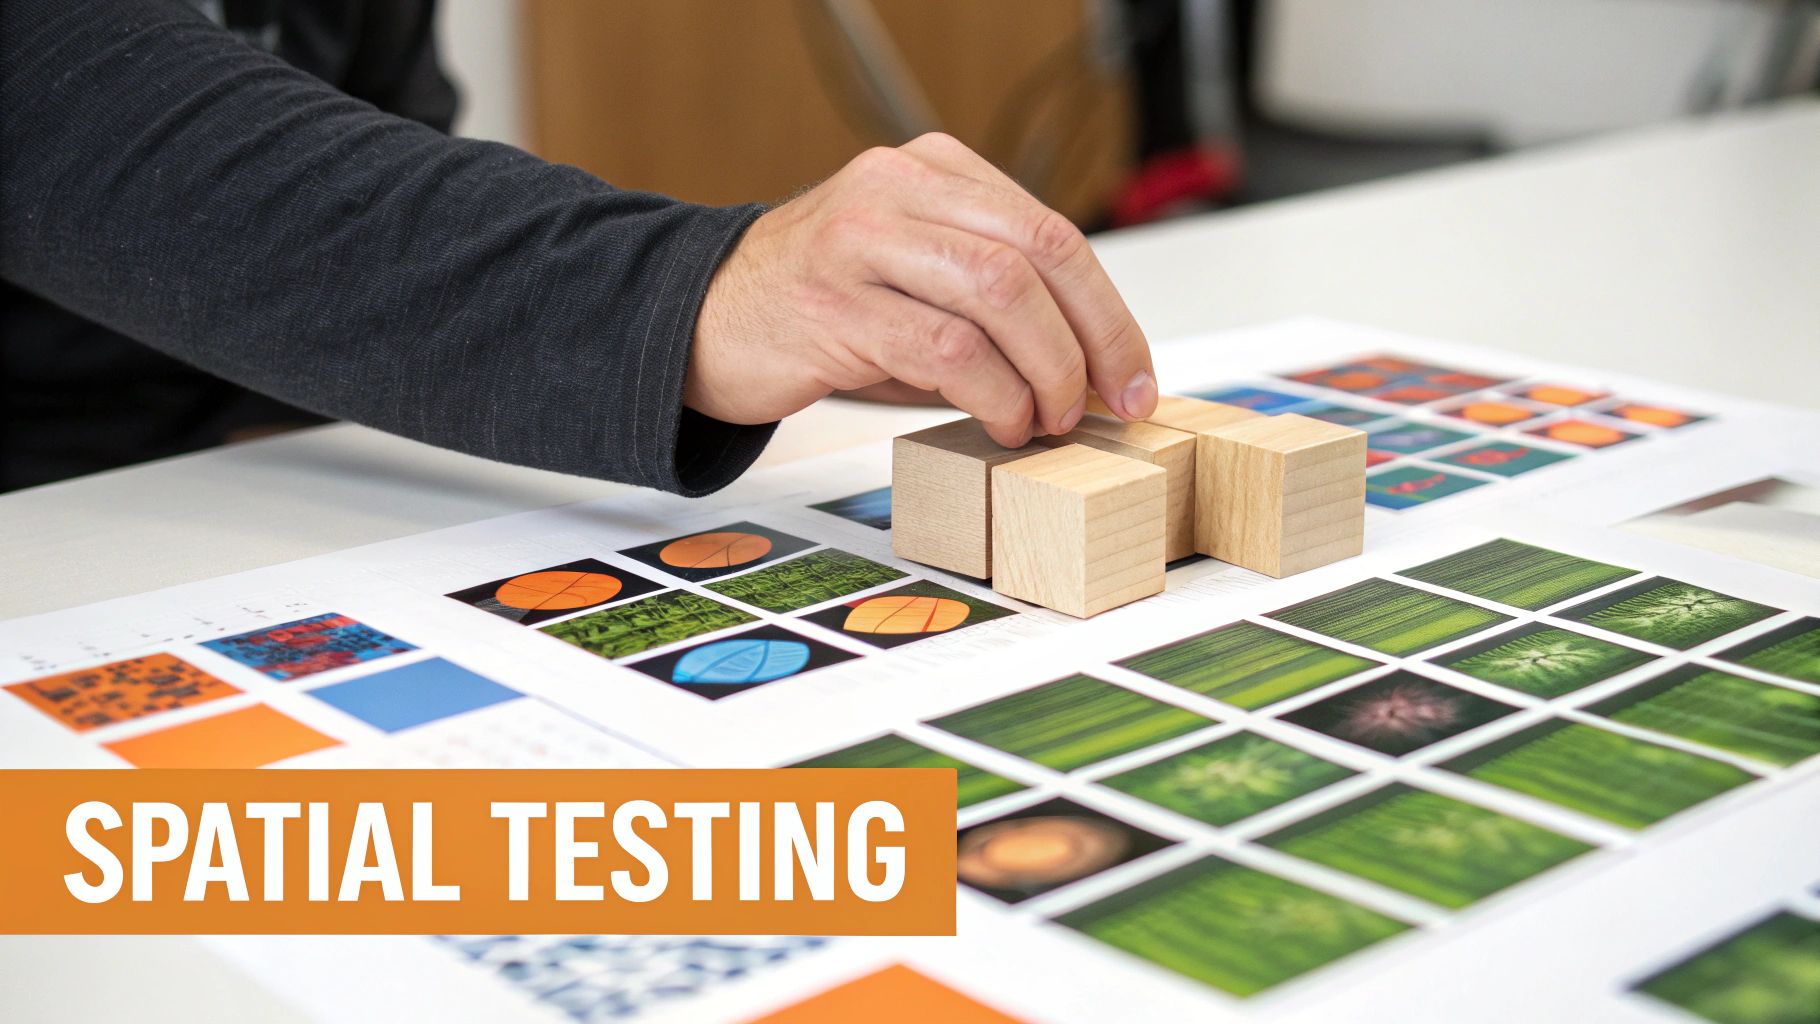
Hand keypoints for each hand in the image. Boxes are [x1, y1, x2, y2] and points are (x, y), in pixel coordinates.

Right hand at [686, 133, 1156, 446]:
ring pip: (1000, 294)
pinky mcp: (836, 303)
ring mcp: (863, 239)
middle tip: (1101, 405)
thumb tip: (1088, 366)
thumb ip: (991, 300)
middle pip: (1037, 255)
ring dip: (1043, 373)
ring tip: (1044, 419)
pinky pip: (946, 348)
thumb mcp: (912, 276)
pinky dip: (993, 394)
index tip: (1130, 375)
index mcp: (930, 169)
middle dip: (1091, 341)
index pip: (1051, 231)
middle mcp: (897, 187)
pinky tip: (999, 420)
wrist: (699, 316)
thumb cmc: (818, 306)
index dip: (1107, 311)